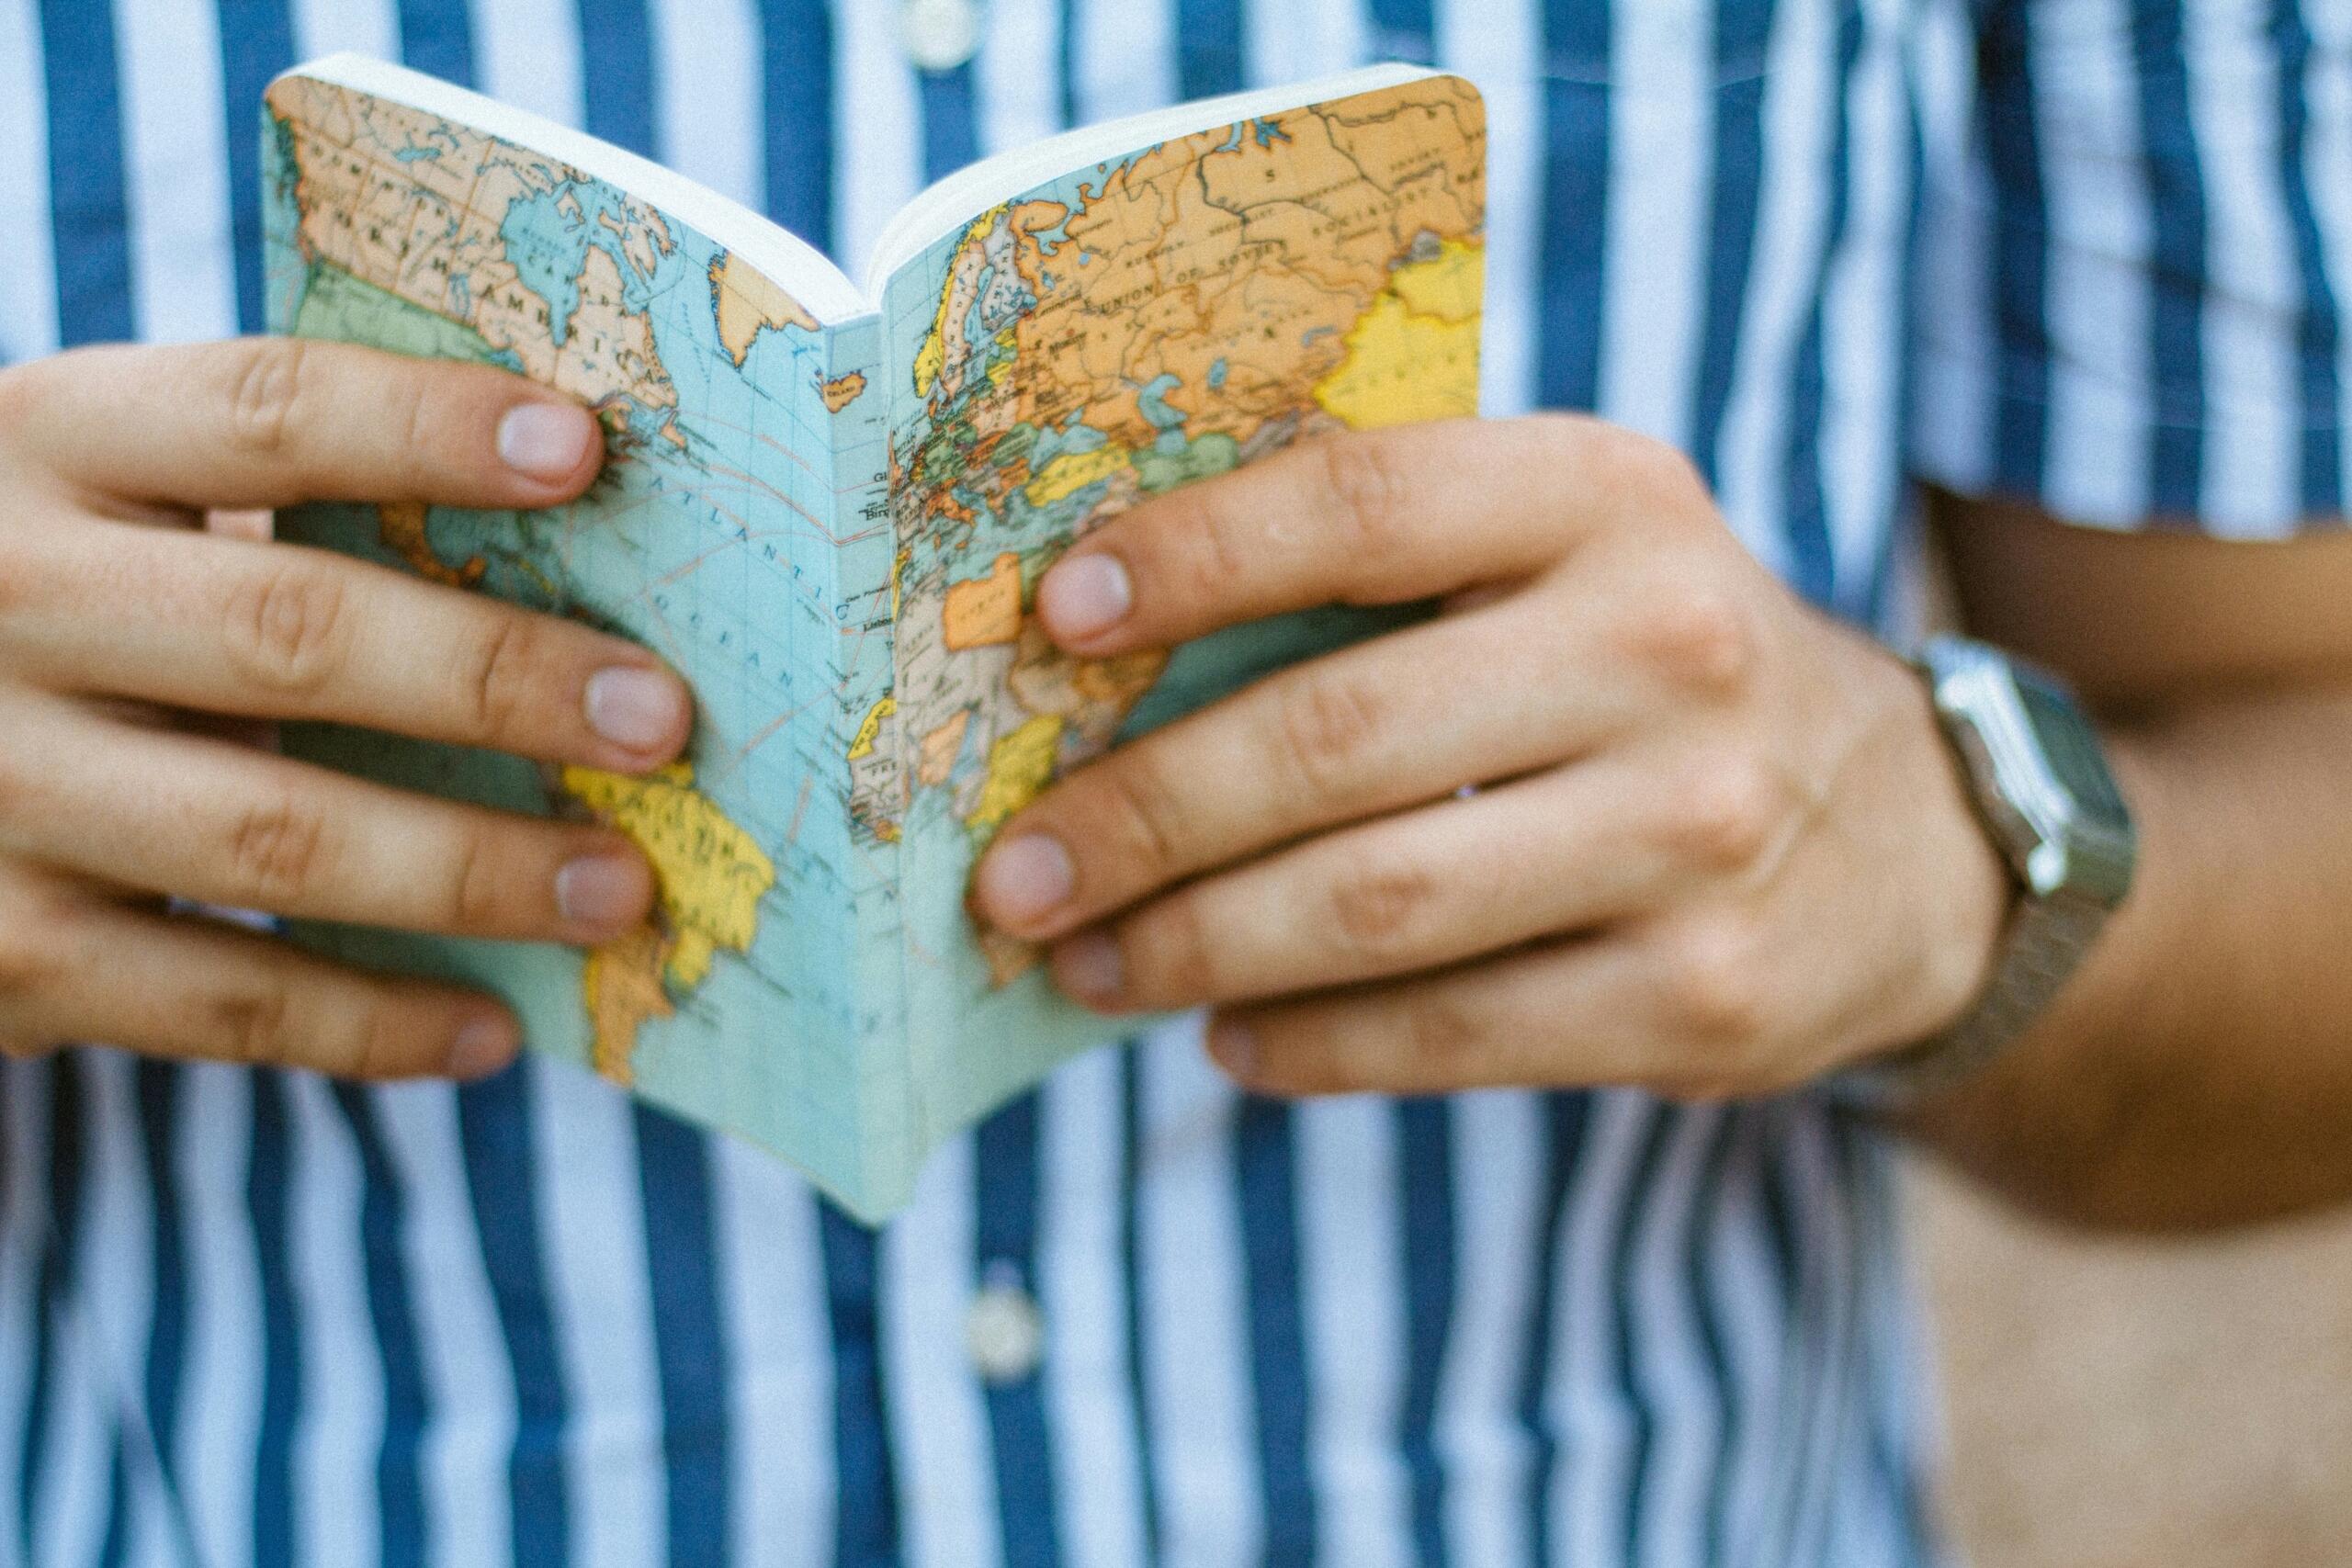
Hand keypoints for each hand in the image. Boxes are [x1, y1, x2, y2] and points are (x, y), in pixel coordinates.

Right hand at [0, 340, 692, 1077]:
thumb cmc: (66, 607)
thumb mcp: (117, 511)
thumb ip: (278, 509)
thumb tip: (575, 550)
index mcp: (49, 444)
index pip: (261, 412)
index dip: (426, 429)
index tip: (587, 452)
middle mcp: (4, 603)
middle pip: (289, 633)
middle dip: (497, 678)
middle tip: (658, 720)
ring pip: (273, 837)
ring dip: (472, 869)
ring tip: (618, 888)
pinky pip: (220, 999)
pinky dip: (372, 1023)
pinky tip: (490, 1026)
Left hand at [972, 415, 2010, 1098]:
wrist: (1907, 840)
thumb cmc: (1647, 671)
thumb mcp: (1564, 555)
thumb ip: (1382, 563)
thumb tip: (1102, 639)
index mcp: (1607, 497)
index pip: (1361, 508)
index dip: (1192, 559)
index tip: (1055, 618)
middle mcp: (1666, 650)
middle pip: (1337, 738)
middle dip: (1141, 816)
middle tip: (1014, 876)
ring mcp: (1697, 834)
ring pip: (1376, 905)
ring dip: (1193, 946)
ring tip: (1087, 964)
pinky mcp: (1704, 996)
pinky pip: (1451, 1033)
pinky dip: (1307, 1043)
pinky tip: (1225, 1032)